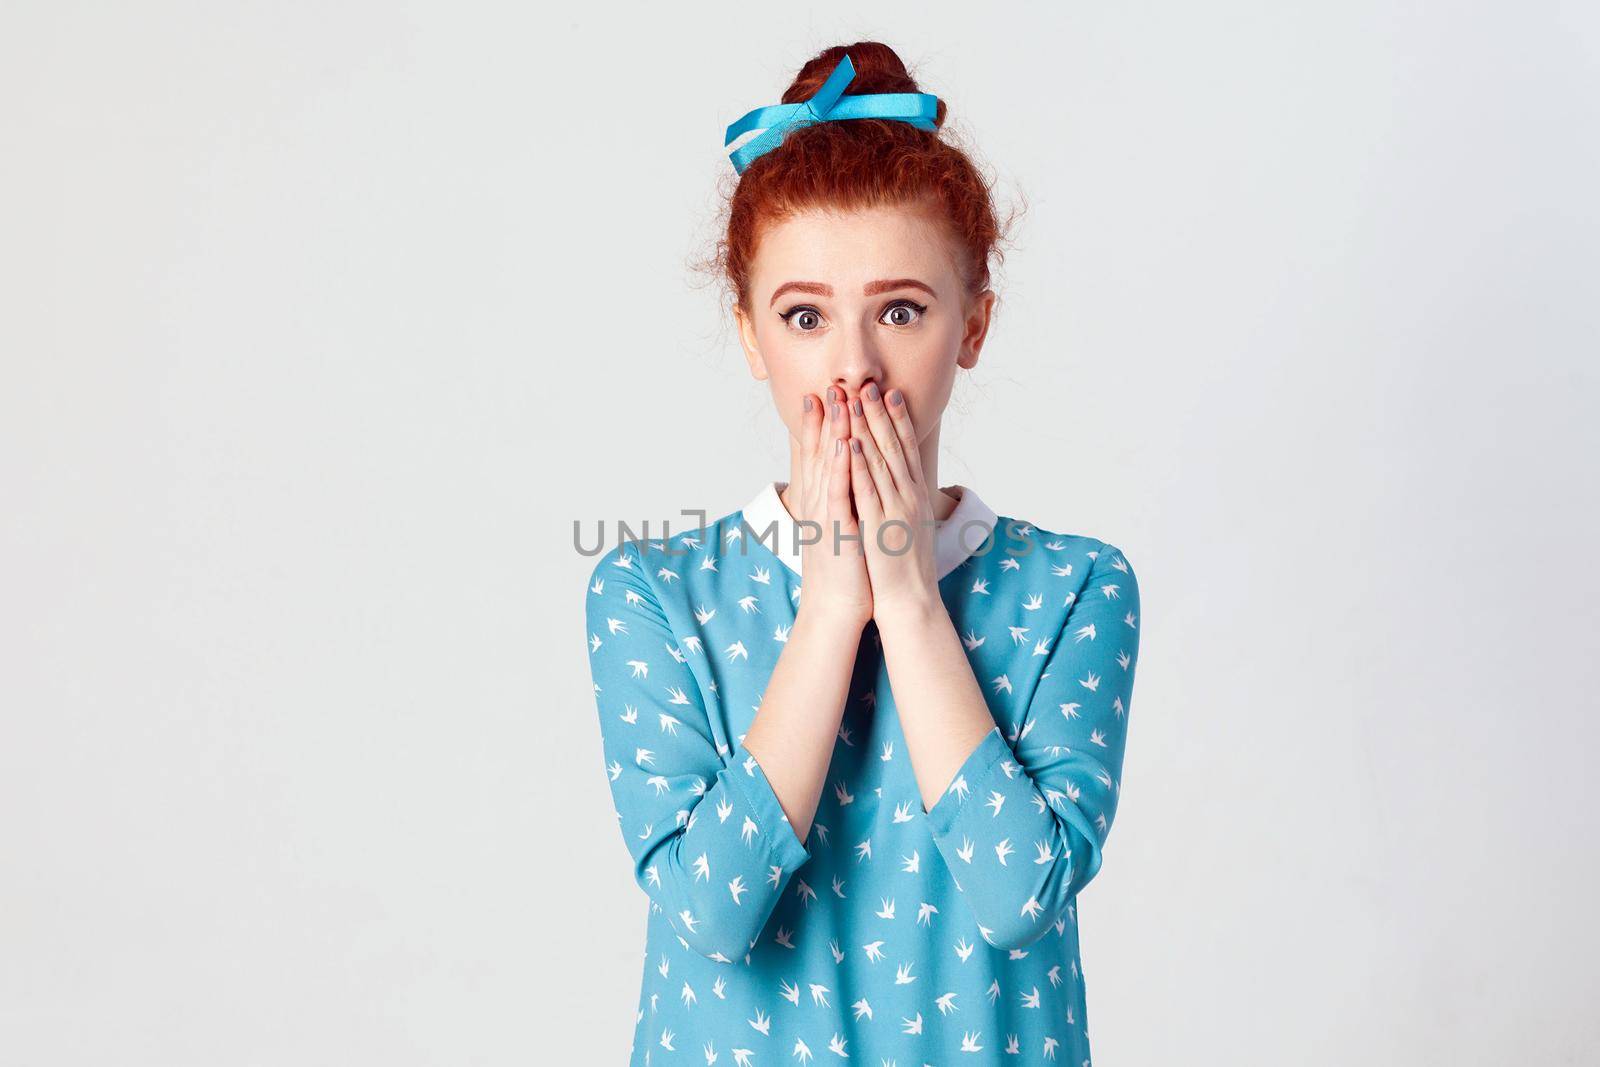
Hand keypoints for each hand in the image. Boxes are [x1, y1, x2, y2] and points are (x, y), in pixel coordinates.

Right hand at [792, 386, 873, 630]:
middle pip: (821, 454)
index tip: (819, 395)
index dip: (817, 426)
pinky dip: (843, 467)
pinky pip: (841, 493)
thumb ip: (837, 503)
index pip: (818, 457)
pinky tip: (848, 444)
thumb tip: (841, 483)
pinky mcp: (839, 529)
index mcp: (821, 503)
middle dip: (825, 419)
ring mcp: (827, 515)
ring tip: (836, 400)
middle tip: (827, 385)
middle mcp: (819, 504)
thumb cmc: (842, 572)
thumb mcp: (837, 530)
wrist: (835, 609)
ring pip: (829, 466)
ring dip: (833, 432)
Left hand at [844, 380, 942, 622]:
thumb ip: (907, 498)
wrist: (911, 600)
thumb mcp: (912, 524)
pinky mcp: (878, 525)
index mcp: (916, 495)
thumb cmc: (908, 565)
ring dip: (865, 428)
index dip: (899, 419)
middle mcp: (909, 496)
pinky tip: (849, 443)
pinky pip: (866, 489)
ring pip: (879, 461)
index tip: (891, 392)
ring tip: (854, 400)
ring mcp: (895, 510)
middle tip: (869, 384)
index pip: (907, 449)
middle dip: (879, 413)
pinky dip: (857, 464)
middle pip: (893, 447)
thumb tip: (904, 479)